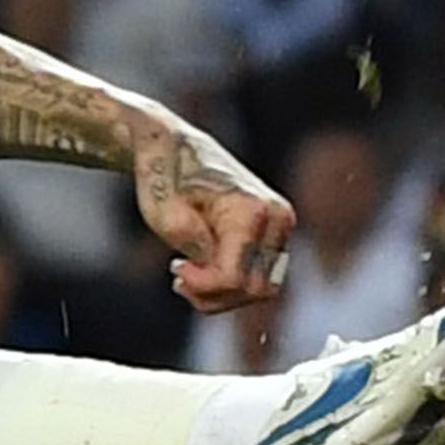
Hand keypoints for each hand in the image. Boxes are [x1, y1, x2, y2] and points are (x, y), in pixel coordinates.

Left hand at [134, 119, 295, 313]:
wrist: (177, 150)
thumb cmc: (167, 178)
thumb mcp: (163, 212)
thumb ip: (188, 241)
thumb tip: (212, 267)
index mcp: (253, 210)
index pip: (234, 277)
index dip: (203, 286)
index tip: (175, 269)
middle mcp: (277, 218)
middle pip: (253, 290)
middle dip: (213, 294)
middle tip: (180, 277)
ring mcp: (281, 227)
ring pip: (261, 290)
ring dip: (223, 293)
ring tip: (188, 275)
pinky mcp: (276, 235)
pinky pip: (261, 278)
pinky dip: (231, 284)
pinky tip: (202, 269)